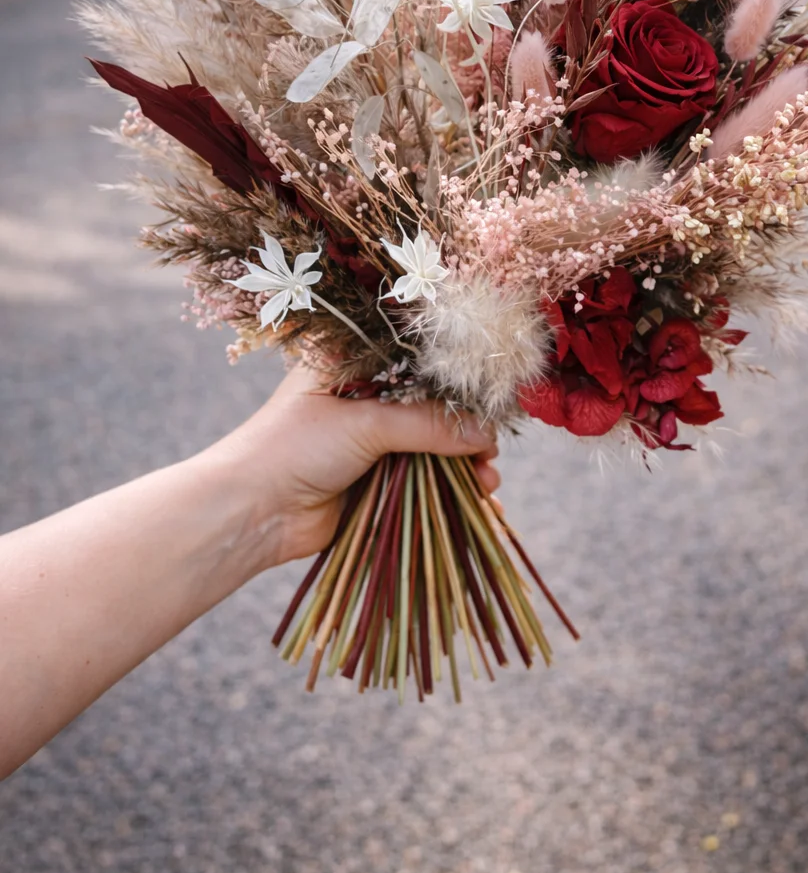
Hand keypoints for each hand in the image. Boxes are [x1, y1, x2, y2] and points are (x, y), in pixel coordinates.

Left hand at [216, 365, 500, 567]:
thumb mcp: (364, 424)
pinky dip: (450, 485)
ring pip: (431, 444)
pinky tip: (477, 495)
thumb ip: (427, 425)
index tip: (492, 394)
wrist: (250, 513)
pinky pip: (423, 476)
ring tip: (488, 479)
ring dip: (462, 460)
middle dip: (464, 425)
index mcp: (350, 362)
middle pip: (429, 404)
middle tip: (492, 444)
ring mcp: (369, 439)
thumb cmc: (292, 447)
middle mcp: (363, 396)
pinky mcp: (375, 479)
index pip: (415, 359)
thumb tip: (486, 433)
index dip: (455, 377)